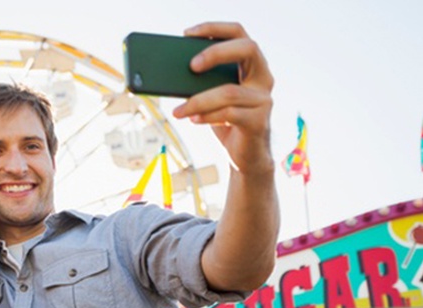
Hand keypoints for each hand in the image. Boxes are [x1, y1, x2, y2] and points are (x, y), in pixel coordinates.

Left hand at [173, 22, 274, 178]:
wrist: (245, 156)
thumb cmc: (225, 121)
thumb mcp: (211, 97)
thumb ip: (201, 83)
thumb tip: (167, 73)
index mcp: (251, 66)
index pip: (239, 34)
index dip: (215, 28)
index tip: (187, 34)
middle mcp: (263, 78)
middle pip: (247, 49)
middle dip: (216, 52)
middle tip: (191, 66)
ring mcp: (263, 100)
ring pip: (229, 91)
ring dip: (198, 100)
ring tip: (178, 111)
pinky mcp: (258, 122)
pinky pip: (229, 113)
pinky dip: (206, 116)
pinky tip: (192, 119)